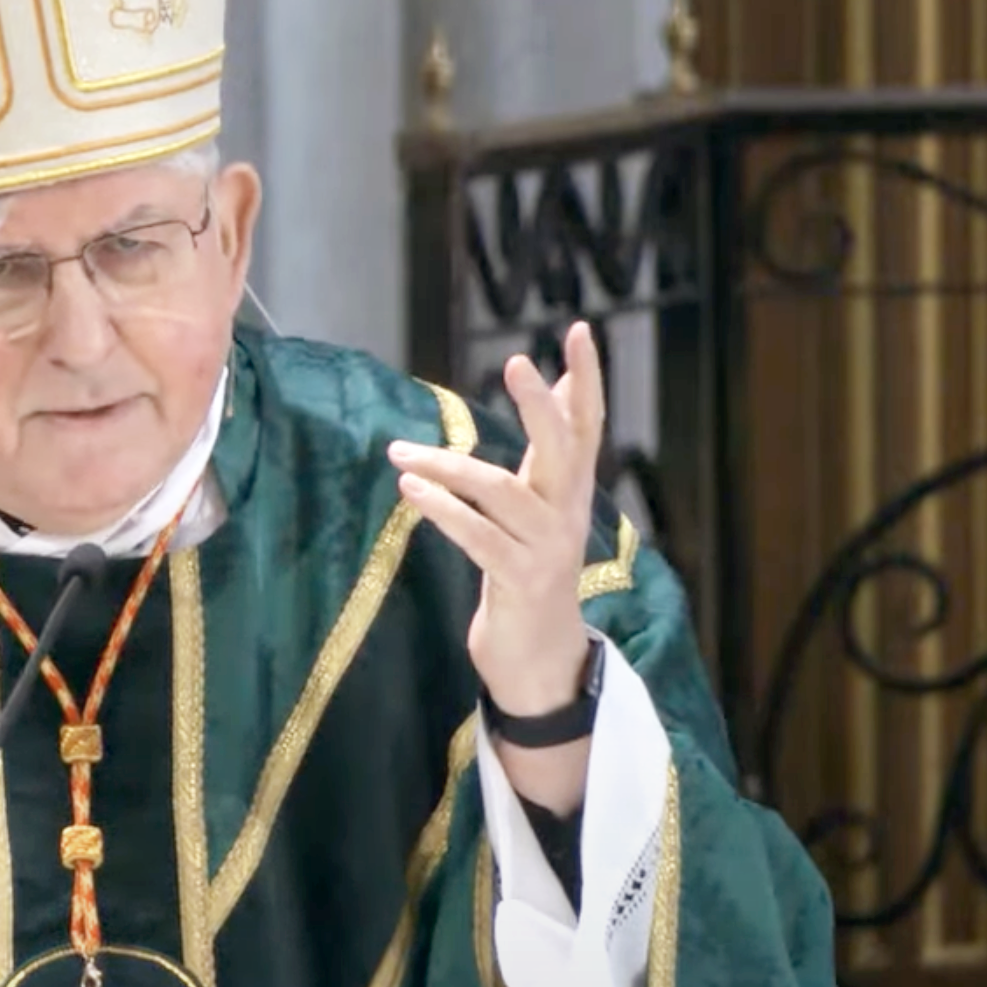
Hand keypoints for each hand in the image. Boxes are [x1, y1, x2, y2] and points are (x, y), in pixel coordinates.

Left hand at [389, 323, 605, 808]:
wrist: (539, 657)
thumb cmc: (531, 569)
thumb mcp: (543, 505)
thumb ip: (549, 451)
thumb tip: (560, 384)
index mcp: (571, 490)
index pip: (586, 424)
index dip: (587, 378)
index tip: (578, 330)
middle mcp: (567, 513)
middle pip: (561, 448)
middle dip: (539, 405)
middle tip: (517, 362)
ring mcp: (546, 548)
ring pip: (500, 492)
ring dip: (446, 466)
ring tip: (399, 449)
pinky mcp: (519, 581)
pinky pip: (477, 537)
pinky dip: (442, 510)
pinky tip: (410, 489)